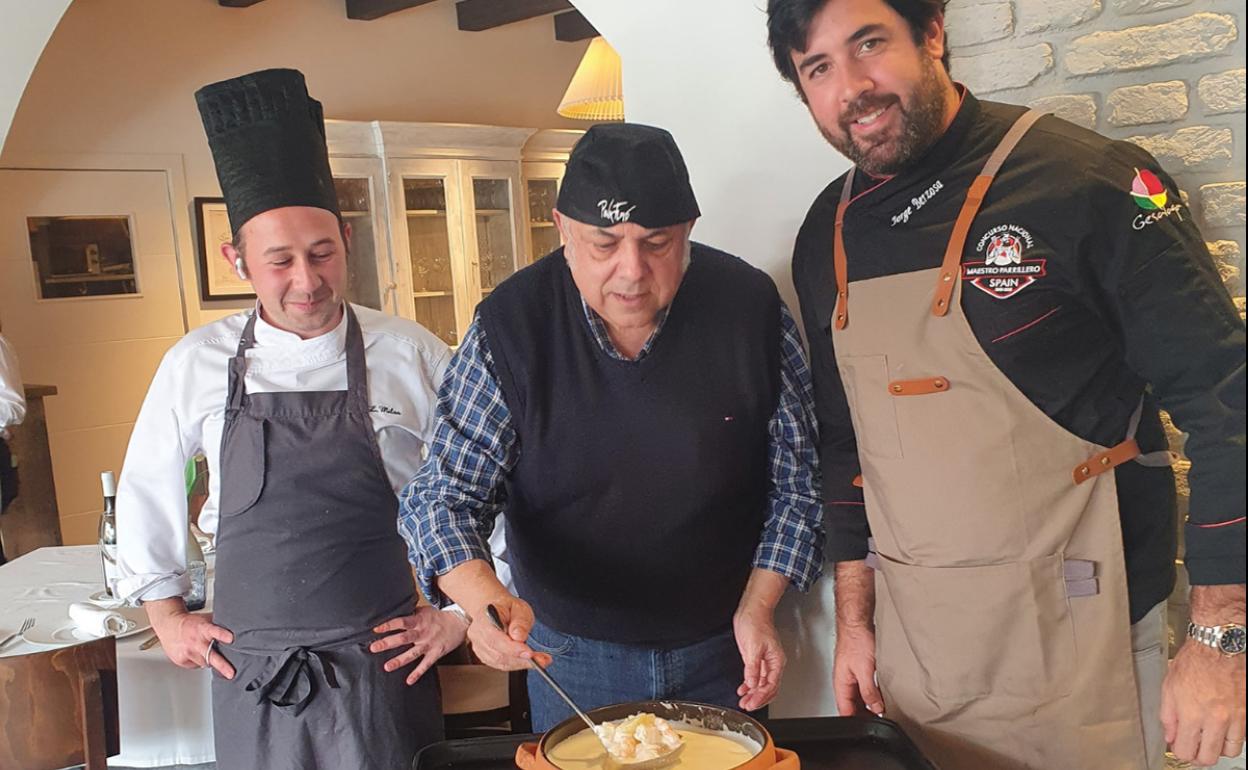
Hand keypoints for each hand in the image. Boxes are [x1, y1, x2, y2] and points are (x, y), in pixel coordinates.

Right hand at [145, 598, 234, 679]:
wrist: (169, 625)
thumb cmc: (190, 623)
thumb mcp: (206, 620)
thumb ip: (219, 626)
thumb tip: (239, 629)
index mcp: (203, 628)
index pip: (214, 631)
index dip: (223, 635)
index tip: (231, 639)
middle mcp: (195, 641)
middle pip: (210, 655)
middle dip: (222, 665)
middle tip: (231, 673)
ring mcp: (188, 652)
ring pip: (204, 663)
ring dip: (211, 662)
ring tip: (212, 656)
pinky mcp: (181, 660)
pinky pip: (196, 665)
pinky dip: (199, 662)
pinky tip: (196, 654)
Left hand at [371, 606, 469, 684]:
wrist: (460, 620)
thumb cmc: (441, 614)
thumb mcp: (425, 610)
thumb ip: (411, 614)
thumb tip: (396, 613)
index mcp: (419, 620)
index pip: (401, 622)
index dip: (388, 625)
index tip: (375, 629)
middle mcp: (422, 633)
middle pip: (403, 638)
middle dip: (387, 643)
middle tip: (374, 648)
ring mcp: (429, 644)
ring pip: (412, 654)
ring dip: (399, 660)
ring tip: (387, 667)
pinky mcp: (436, 652)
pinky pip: (426, 664)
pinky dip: (418, 673)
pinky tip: (409, 681)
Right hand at [465, 595, 550, 671]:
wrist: (495, 609)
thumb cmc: (506, 608)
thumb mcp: (519, 608)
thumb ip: (520, 621)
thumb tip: (519, 636)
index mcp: (483, 619)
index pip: (495, 638)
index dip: (512, 648)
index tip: (530, 653)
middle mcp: (478, 634)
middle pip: (498, 654)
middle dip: (522, 659)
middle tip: (542, 659)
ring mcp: (480, 647)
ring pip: (500, 662)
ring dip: (522, 663)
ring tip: (540, 660)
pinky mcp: (485, 656)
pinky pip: (501, 665)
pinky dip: (517, 664)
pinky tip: (528, 660)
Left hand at [734, 606, 785, 710]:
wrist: (751, 611)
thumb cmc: (756, 623)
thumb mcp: (753, 646)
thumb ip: (753, 667)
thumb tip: (752, 683)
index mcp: (776, 661)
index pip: (771, 685)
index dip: (761, 696)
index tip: (751, 703)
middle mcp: (772, 663)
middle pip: (768, 688)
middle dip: (758, 699)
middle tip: (747, 706)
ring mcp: (764, 662)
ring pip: (762, 684)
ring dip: (753, 694)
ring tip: (743, 702)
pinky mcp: (755, 659)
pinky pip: (755, 676)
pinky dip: (749, 685)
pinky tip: (743, 689)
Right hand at [833, 624, 883, 716]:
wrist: (857, 622)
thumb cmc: (855, 640)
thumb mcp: (864, 669)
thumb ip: (869, 691)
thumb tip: (876, 708)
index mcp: (841, 684)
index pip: (845, 711)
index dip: (857, 722)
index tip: (870, 727)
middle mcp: (844, 681)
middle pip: (852, 706)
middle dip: (864, 715)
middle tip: (880, 719)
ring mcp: (852, 675)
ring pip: (859, 698)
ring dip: (870, 704)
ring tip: (883, 708)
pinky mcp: (860, 669)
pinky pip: (865, 687)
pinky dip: (873, 694)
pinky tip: (882, 694)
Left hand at [1161, 639, 1245, 765]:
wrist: (1219, 646)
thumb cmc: (1194, 661)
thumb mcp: (1169, 686)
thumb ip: (1168, 716)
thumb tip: (1170, 736)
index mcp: (1191, 713)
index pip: (1186, 752)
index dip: (1180, 752)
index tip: (1179, 747)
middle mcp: (1215, 719)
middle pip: (1209, 757)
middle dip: (1199, 756)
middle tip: (1195, 747)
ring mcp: (1235, 717)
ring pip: (1230, 751)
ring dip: (1218, 748)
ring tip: (1209, 737)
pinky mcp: (1247, 712)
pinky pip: (1242, 736)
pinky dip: (1232, 737)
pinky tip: (1223, 727)